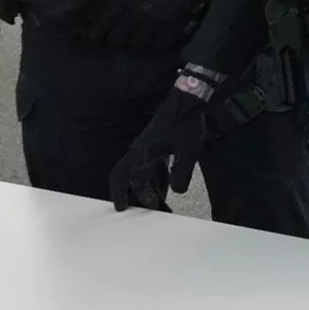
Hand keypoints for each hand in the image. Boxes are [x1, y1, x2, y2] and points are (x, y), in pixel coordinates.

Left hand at [98, 0, 217, 49]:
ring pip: (136, 45)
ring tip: (133, 41)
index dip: (96, 31)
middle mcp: (134, 18)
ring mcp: (151, 27)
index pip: (103, 24)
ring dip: (133, 43)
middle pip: (116, 39)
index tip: (94, 34)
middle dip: (113, 40)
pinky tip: (153, 43)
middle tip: (114, 38)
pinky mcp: (168, 31)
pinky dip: (153, 45)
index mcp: (124, 3)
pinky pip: (157, 46)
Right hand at [108, 72, 215, 210]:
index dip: (144, 194)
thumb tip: (178, 191)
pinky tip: (161, 189)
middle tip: (120, 208)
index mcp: (146, 151)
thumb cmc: (186, 124)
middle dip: (118, 192)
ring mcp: (142, 147)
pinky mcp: (149, 145)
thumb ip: (182, 172)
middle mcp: (139, 150)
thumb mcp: (189, 150)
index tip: (153, 204)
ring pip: (129, 170)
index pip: (137, 179)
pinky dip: (146, 178)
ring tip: (148, 203)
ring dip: (134, 187)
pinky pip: (141, 165)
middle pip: (120, 174)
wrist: (188, 101)